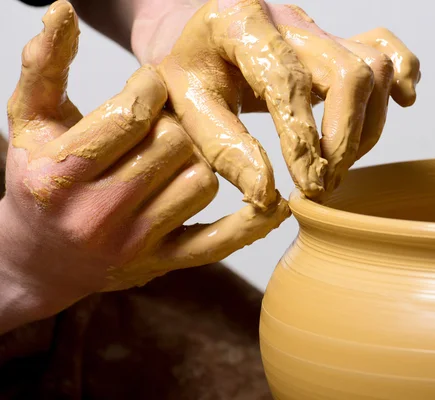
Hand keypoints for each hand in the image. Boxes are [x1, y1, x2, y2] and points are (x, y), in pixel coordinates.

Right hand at [0, 1, 288, 331]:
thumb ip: (45, 66)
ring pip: (203, 181)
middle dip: (172, 123)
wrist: (40, 257)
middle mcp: (98, 215)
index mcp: (61, 174)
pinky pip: (222, 240)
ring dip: (196, 159)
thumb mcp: (29, 122)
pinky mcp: (164, 264)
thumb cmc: (37, 179)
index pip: (133, 115)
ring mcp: (134, 244)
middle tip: (160, 123)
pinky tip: (268, 202)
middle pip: (175, 144)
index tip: (149, 86)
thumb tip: (62, 10)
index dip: (150, 88)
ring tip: (171, 158)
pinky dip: (251, 221)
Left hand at [130, 0, 420, 201]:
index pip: (288, 83)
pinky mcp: (333, 39)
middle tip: (325, 184)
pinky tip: (401, 104)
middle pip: (349, 71)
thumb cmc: (186, 72)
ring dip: (367, 125)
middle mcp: (288, 18)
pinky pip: (384, 45)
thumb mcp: (186, 108)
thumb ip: (225, 149)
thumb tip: (268, 195)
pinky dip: (401, 76)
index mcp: (240, 22)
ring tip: (337, 162)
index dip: (304, 141)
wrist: (192, 39)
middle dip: (345, 138)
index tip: (309, 187)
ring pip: (374, 65)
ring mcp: (316, 27)